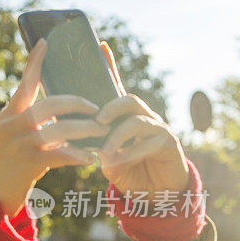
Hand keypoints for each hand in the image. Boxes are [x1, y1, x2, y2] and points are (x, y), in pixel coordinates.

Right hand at [0, 38, 108, 215]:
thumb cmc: (8, 160)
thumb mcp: (9, 133)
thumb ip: (26, 116)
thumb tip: (56, 100)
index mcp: (9, 115)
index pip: (24, 84)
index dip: (35, 62)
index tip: (46, 42)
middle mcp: (12, 126)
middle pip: (50, 104)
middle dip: (77, 103)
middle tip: (95, 107)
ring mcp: (20, 144)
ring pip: (59, 129)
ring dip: (84, 129)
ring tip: (100, 130)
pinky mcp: (29, 163)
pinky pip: (61, 155)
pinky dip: (78, 155)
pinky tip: (91, 157)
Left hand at [94, 42, 189, 199]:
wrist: (155, 193)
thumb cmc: (128, 171)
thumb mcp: (105, 155)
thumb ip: (94, 144)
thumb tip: (71, 136)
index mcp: (124, 117)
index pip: (115, 88)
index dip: (109, 67)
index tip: (100, 46)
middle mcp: (143, 117)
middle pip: (129, 100)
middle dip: (111, 108)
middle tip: (97, 120)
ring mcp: (158, 128)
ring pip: (138, 121)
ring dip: (117, 136)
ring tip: (104, 149)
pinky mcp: (169, 144)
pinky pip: (148, 143)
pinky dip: (130, 153)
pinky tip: (117, 163)